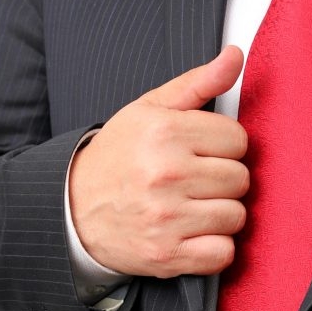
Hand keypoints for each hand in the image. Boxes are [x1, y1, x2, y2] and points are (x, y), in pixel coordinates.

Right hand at [69, 45, 248, 277]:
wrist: (71, 207)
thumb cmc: (119, 153)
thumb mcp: (152, 107)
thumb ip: (200, 81)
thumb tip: (235, 54)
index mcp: (167, 133)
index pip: (238, 139)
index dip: (225, 144)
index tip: (205, 149)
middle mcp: (167, 174)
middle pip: (240, 178)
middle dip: (224, 177)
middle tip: (199, 177)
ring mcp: (167, 218)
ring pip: (236, 215)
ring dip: (222, 212)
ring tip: (197, 203)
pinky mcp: (165, 256)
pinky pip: (222, 254)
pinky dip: (216, 247)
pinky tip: (196, 232)